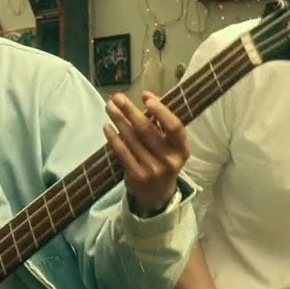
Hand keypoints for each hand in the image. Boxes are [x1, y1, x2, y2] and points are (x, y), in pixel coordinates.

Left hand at [103, 92, 189, 216]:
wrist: (158, 193)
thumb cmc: (164, 159)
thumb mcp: (171, 143)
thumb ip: (162, 120)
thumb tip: (147, 95)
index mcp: (182, 149)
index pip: (174, 127)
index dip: (161, 111)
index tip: (146, 97)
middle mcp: (169, 160)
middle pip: (147, 130)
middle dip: (130, 111)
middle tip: (118, 97)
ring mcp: (152, 169)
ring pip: (132, 139)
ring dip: (118, 120)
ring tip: (110, 107)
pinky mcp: (136, 175)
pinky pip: (122, 152)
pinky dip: (113, 138)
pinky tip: (107, 126)